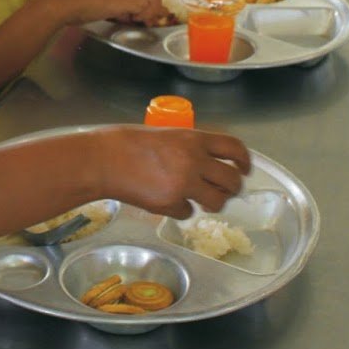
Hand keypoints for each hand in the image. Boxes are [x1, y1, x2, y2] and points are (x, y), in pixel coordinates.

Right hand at [45, 0, 169, 25]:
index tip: (142, 15)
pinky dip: (143, 15)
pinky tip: (131, 20)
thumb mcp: (100, 0)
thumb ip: (115, 4)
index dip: (148, 2)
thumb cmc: (74, 4)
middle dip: (154, 7)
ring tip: (138, 21)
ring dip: (150, 12)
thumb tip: (127, 15)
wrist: (64, 1)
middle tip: (145, 20)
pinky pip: (145, 5)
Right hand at [102, 126, 250, 217]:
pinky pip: (188, 213)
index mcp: (194, 139)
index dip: (245, 160)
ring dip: (212, 204)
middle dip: (232, 189)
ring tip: (199, 200)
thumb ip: (190, 147)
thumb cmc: (127, 143)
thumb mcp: (167, 135)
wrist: (103, 160)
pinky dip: (181, 211)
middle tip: (225, 191)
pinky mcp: (170, 204)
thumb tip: (209, 162)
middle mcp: (194, 161)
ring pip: (217, 202)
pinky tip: (167, 201)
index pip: (234, 148)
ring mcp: (183, 184)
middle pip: (232, 180)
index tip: (245, 169)